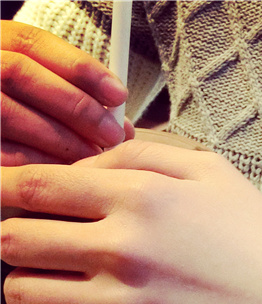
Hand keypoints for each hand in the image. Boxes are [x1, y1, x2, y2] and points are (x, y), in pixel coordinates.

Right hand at [1, 21, 133, 165]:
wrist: (2, 149)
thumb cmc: (28, 129)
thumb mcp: (44, 101)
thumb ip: (74, 99)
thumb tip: (121, 123)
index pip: (31, 43)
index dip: (79, 67)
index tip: (118, 94)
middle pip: (19, 74)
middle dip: (75, 106)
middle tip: (112, 134)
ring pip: (9, 113)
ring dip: (62, 138)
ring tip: (95, 156)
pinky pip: (4, 153)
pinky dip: (40, 163)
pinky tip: (68, 172)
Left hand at [1, 140, 261, 303]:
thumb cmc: (259, 241)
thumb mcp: (214, 172)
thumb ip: (142, 152)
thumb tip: (83, 163)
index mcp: (140, 198)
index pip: (35, 186)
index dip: (6, 189)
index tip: (6, 198)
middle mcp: (123, 249)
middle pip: (14, 239)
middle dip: (16, 237)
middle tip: (38, 245)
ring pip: (21, 295)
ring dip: (28, 286)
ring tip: (56, 285)